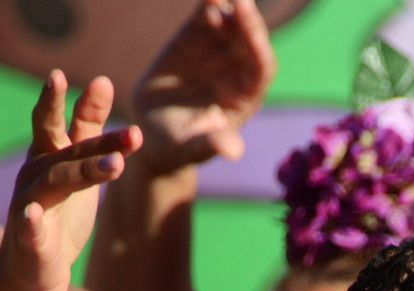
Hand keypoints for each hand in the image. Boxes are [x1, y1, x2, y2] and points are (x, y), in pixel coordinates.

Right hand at [0, 72, 141, 290]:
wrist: (30, 276)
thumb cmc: (59, 218)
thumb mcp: (79, 168)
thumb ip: (88, 130)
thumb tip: (103, 81)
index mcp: (48, 158)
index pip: (64, 124)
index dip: (83, 104)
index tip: (104, 82)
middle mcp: (35, 176)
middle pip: (61, 147)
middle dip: (75, 123)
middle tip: (93, 98)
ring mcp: (29, 207)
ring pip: (56, 183)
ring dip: (84, 171)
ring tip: (115, 165)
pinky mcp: (28, 241)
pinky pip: (29, 229)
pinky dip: (31, 222)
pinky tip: (35, 215)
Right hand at [133, 0, 275, 174]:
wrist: (153, 133)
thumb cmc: (177, 147)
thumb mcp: (191, 149)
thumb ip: (211, 145)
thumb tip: (233, 151)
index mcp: (245, 97)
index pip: (261, 67)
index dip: (258, 46)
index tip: (252, 28)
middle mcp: (237, 70)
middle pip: (251, 39)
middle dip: (248, 19)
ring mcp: (218, 51)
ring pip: (232, 21)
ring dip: (231, 5)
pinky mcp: (195, 37)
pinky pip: (207, 14)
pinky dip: (209, 2)